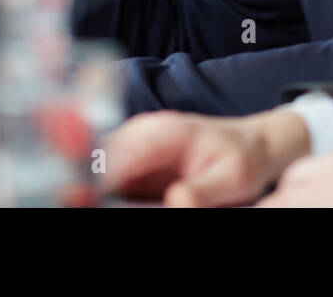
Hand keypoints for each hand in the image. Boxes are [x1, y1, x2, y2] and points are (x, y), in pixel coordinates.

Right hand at [102, 109, 310, 206]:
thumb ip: (202, 191)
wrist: (251, 145)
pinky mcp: (133, 160)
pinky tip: (101, 199)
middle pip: (96, 157)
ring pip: (95, 165)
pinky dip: (100, 190)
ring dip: (89, 186)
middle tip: (81, 201)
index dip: (95, 180)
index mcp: (164, 132)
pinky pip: (106, 175)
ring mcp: (135, 144)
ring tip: (87, 200)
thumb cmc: (242, 160)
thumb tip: (175, 201)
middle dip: (83, 182)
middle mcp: (142, 132)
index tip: (85, 199)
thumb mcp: (231, 180)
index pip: (116, 155)